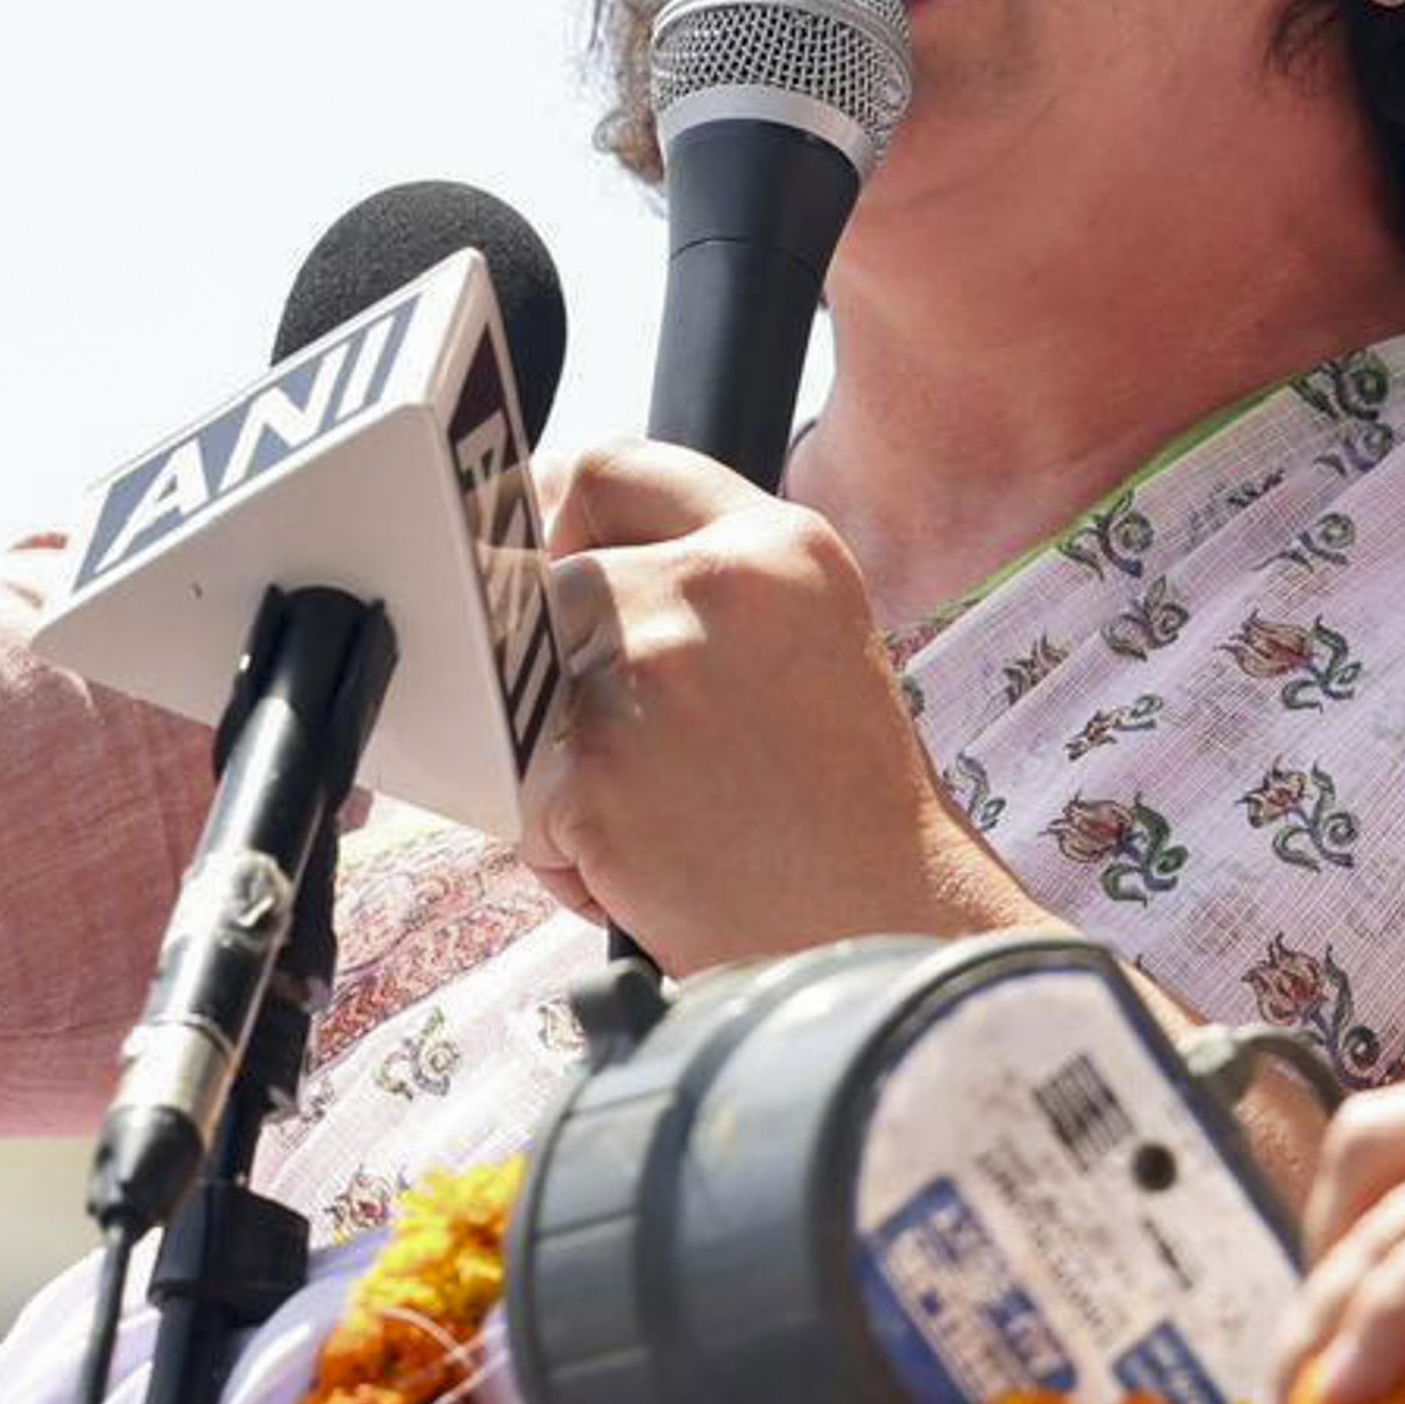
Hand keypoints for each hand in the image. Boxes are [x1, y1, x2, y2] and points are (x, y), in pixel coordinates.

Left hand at [513, 441, 1038, 971]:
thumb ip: (706, 583)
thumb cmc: (848, 809)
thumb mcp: (810, 642)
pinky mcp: (591, 769)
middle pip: (545, 583)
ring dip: (554, 763)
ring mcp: (645, 670)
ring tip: (652, 818)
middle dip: (551, 666)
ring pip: (516, 689)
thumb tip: (565, 557)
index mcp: (777, 544)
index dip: (550, 516)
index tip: (532, 561)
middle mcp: (709, 585)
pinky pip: (516, 793)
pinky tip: (642, 874)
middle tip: (621, 746)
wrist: (888, 933)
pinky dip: (560, 850)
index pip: (609, 470)